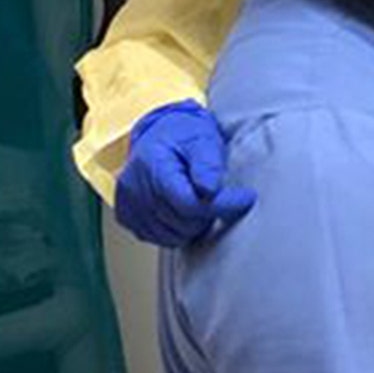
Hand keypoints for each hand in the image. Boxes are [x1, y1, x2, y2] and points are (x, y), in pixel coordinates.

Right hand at [114, 100, 255, 246]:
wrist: (160, 134)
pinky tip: (183, 211)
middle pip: (182, 222)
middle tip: (219, 194)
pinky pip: (157, 238)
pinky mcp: (128, 216)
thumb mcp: (203, 138)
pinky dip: (175, 231)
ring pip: (172, 236)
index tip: (245, 198)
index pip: (189, 203)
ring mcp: (128, 204)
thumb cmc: (183, 134)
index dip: (222, 205)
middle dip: (208, 213)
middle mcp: (135, 188)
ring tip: (200, 200)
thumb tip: (210, 190)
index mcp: (153, 165)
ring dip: (193, 224)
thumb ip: (208, 163)